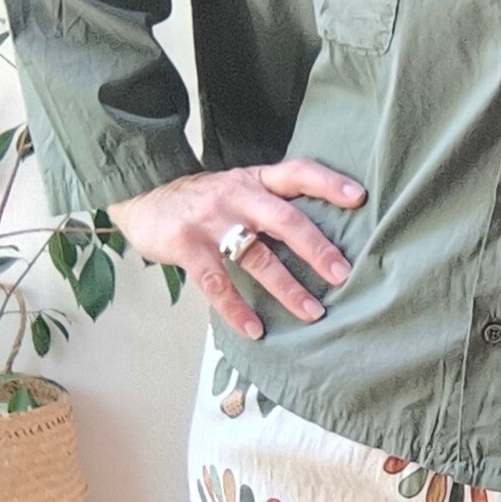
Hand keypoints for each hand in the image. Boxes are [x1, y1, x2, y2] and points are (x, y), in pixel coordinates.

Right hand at [107, 159, 364, 341]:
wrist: (141, 196)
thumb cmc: (201, 200)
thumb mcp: (238, 188)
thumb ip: (270, 202)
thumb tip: (320, 234)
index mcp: (255, 180)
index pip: (297, 172)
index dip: (328, 183)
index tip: (359, 197)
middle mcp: (237, 195)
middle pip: (284, 219)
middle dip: (316, 248)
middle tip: (343, 274)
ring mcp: (211, 220)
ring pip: (256, 256)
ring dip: (287, 288)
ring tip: (312, 313)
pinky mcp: (186, 246)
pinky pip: (217, 283)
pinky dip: (237, 309)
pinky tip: (255, 329)